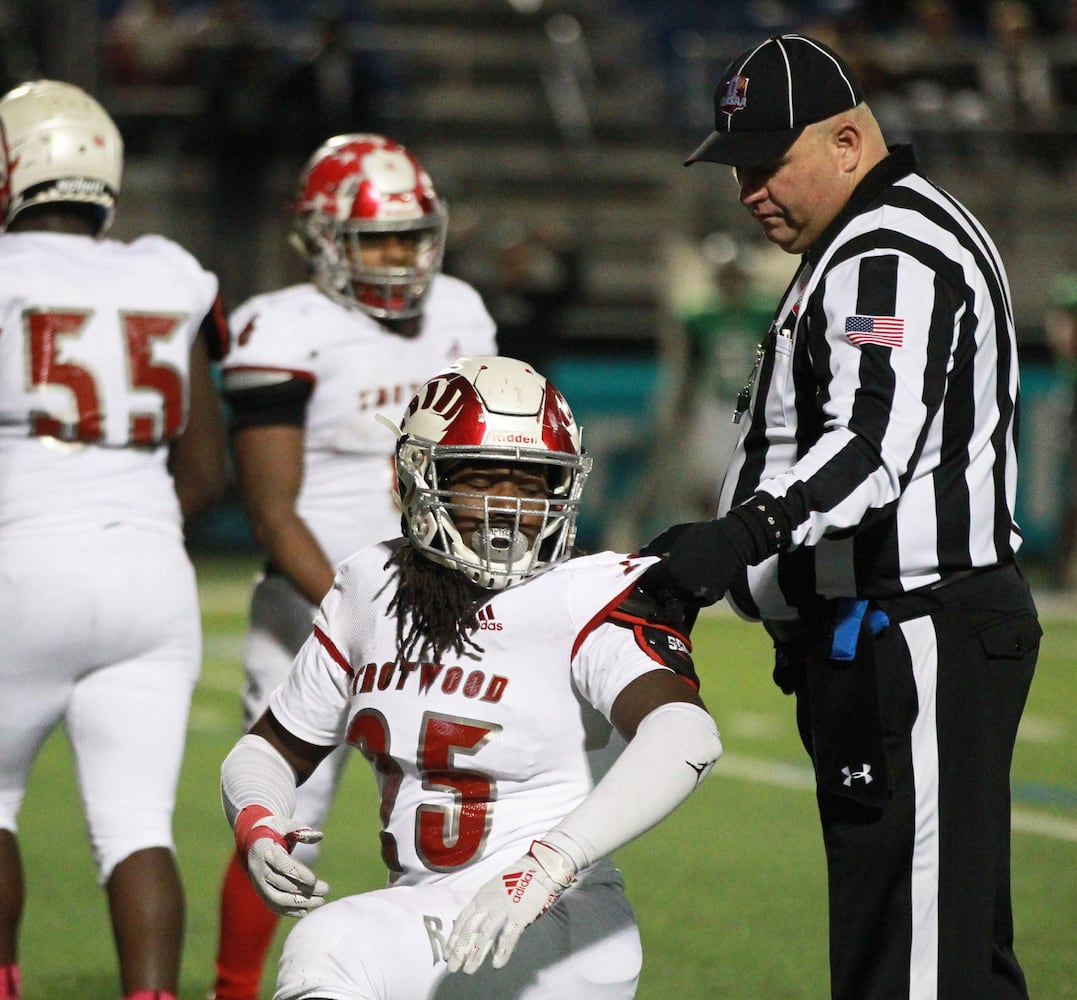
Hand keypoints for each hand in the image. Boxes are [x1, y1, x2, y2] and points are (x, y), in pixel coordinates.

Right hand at [234, 804, 329, 916]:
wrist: (253, 839)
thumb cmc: (274, 829)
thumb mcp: (286, 825)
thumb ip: (301, 831)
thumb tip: (319, 836)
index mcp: (263, 849)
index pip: (282, 865)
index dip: (298, 874)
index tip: (314, 881)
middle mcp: (258, 868)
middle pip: (281, 884)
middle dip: (304, 890)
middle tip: (326, 890)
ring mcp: (257, 882)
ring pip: (277, 898)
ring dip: (299, 903)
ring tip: (320, 901)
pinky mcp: (260, 890)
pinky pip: (272, 904)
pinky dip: (288, 910)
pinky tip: (305, 911)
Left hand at [446, 840, 576, 973]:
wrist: (540, 867)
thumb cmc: (518, 879)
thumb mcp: (495, 890)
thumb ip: (486, 907)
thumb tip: (479, 929)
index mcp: (482, 896)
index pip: (463, 919)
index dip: (454, 937)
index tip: (447, 953)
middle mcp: (489, 903)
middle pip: (470, 928)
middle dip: (460, 949)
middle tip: (453, 967)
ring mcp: (504, 909)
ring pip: (485, 934)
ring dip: (476, 954)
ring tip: (469, 970)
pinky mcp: (519, 915)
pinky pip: (509, 935)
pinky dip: (502, 950)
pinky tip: (496, 964)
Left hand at [639, 518, 750, 605]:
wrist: (733, 541)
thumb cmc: (702, 534)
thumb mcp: (674, 534)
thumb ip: (655, 546)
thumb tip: (640, 554)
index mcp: (670, 571)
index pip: (650, 581)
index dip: (648, 576)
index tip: (649, 572)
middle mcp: (681, 586)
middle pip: (662, 592)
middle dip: (661, 585)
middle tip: (664, 576)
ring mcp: (696, 594)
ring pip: (678, 598)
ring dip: (676, 590)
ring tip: (682, 576)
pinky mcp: (710, 599)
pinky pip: (694, 601)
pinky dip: (692, 594)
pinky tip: (695, 580)